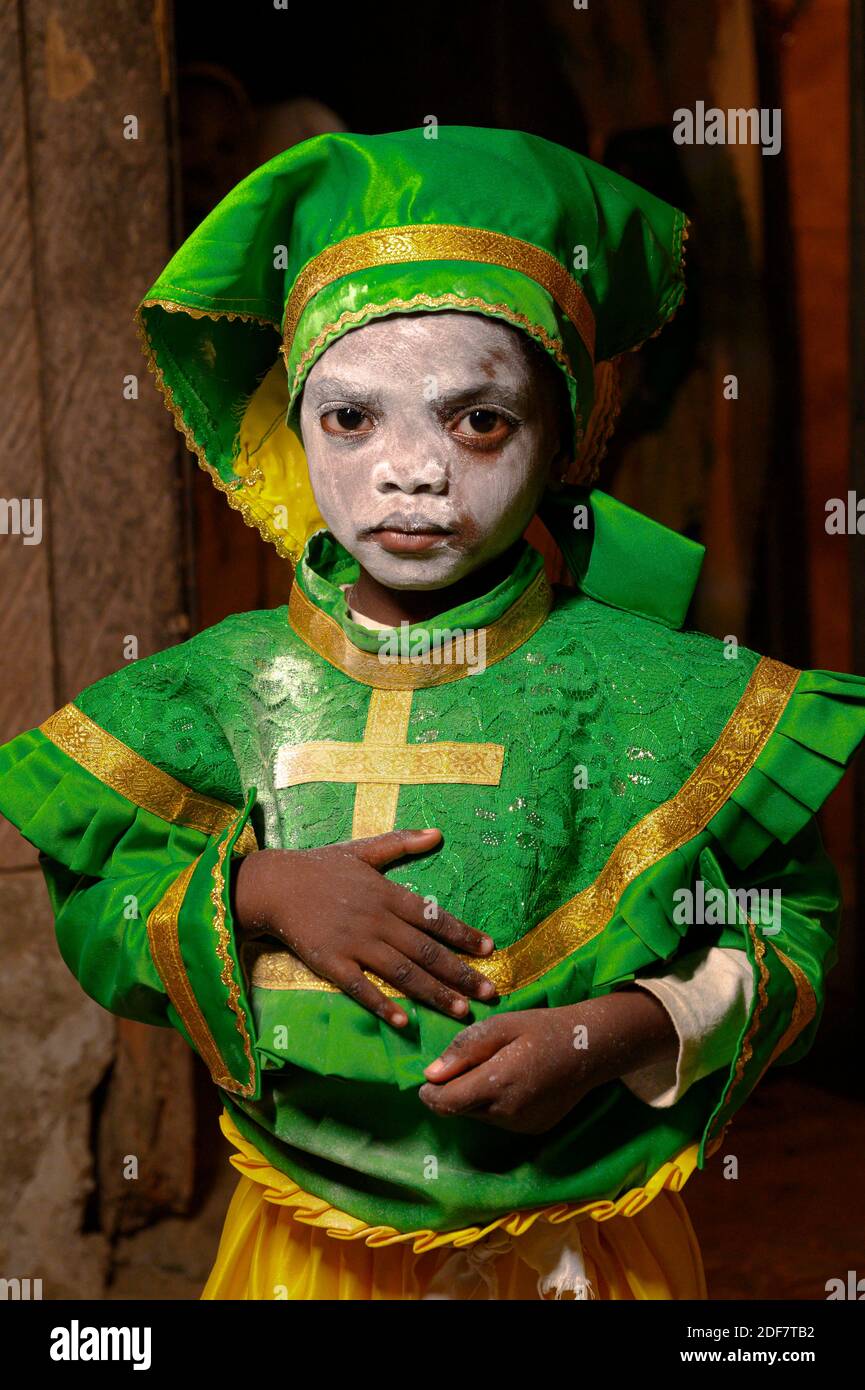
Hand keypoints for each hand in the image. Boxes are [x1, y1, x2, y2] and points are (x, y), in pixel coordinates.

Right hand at [232, 828, 496, 1028]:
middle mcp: (377, 921)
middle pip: (426, 952)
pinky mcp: (331, 964)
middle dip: (461, 974)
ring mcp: (354, 944)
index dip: (463, 935)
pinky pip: (360, 988)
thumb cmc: (320, 867)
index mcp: (388, 894)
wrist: (274, 885)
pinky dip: (382, 1005)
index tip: (490, 949)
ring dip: (434, 994)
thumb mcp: (363, 849)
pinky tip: (403, 1022)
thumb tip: (437, 833)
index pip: (435, 918)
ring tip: (461, 1011)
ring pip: (402, 973)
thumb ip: (401, 843)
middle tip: (490, 993)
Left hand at [418, 991, 679, 1133]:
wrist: (590, 1048)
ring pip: (479, 1116)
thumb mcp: (501, 1025)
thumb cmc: (542, 1028)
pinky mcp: (533, 1130)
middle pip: (461, 1110)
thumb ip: (464, 1050)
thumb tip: (430, 1074)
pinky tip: (514, 1081)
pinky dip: (496, 1105)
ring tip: (495, 1067)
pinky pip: (500, 1120)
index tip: (427, 1082)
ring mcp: (521, 1125)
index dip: (430, 1094)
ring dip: (475, 1098)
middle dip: (455, 1091)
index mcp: (497, 1084)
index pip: (446, 1104)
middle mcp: (507, 1113)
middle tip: (469, 1063)